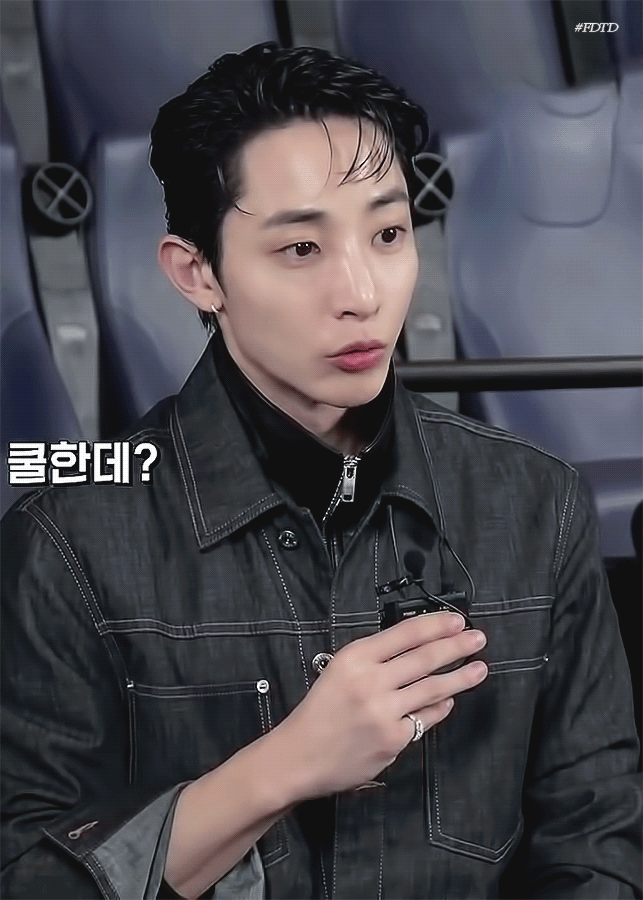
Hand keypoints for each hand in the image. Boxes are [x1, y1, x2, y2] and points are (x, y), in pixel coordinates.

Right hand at [271, 611, 486, 799]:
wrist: (299, 755)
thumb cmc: (320, 710)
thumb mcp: (339, 669)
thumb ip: (375, 658)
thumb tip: (419, 646)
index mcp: (355, 657)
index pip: (405, 633)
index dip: (436, 625)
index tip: (457, 620)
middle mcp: (371, 681)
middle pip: (425, 657)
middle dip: (456, 645)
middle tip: (477, 638)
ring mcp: (384, 711)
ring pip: (433, 688)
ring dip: (461, 676)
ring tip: (480, 668)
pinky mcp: (393, 739)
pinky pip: (426, 718)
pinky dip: (441, 707)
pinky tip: (450, 700)